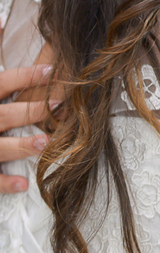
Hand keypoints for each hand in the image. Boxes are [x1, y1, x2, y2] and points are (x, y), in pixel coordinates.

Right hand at [0, 65, 56, 193]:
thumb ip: (4, 88)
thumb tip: (32, 68)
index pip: (3, 84)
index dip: (26, 76)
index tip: (52, 70)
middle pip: (5, 115)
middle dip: (32, 111)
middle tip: (60, 104)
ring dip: (22, 146)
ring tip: (45, 142)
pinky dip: (5, 182)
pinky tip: (24, 183)